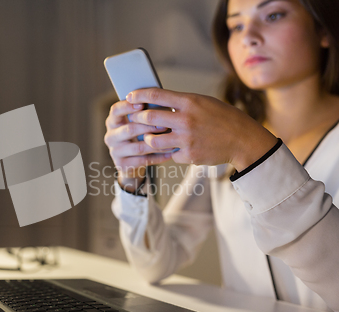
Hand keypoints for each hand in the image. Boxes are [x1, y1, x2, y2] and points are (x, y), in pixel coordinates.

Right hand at [104, 100, 174, 189]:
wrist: (132, 162)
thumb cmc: (138, 136)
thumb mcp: (136, 123)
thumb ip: (143, 113)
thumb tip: (161, 103)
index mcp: (112, 121)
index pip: (116, 110)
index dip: (128, 106)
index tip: (143, 103)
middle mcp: (111, 136)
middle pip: (129, 129)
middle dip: (148, 127)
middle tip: (165, 124)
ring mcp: (115, 152)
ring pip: (137, 147)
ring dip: (155, 143)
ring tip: (170, 141)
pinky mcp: (122, 165)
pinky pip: (143, 161)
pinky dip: (158, 157)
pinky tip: (169, 153)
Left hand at [126, 88, 277, 170]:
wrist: (242, 139)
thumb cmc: (222, 118)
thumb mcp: (203, 102)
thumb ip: (181, 103)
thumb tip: (157, 103)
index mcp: (190, 102)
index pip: (156, 95)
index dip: (139, 95)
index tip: (129, 96)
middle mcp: (186, 120)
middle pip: (149, 118)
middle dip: (137, 118)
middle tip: (133, 119)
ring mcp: (186, 139)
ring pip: (153, 141)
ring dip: (147, 139)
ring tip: (150, 137)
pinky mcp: (189, 155)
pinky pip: (169, 154)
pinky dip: (170, 152)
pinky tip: (175, 148)